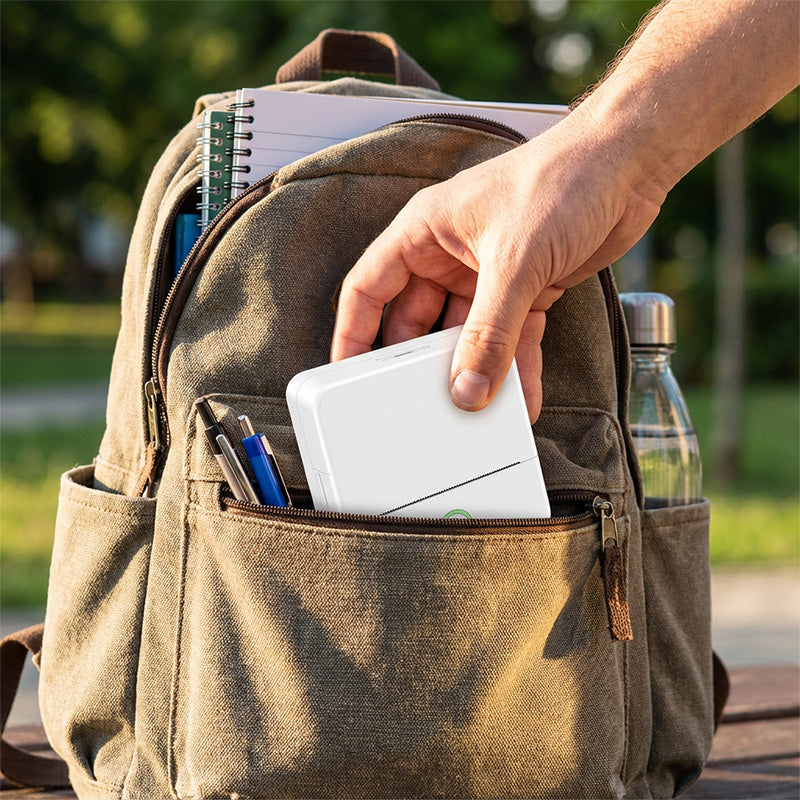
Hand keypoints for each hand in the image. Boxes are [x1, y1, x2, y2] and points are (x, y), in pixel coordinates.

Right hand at [331, 111, 664, 420]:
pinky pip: (512, 340)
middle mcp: (449, 256)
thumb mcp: (513, 262)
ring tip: (472, 413)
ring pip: (466, 337)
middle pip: (417, 322)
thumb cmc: (562, 180)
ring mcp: (487, 276)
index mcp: (424, 232)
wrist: (628, 164)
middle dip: (418, 364)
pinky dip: (516, 369)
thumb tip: (467, 390)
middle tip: (415, 405)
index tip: (348, 376)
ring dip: (472, 372)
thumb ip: (488, 332)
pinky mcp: (527, 291)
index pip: (369, 287)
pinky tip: (521, 400)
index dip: (354, 332)